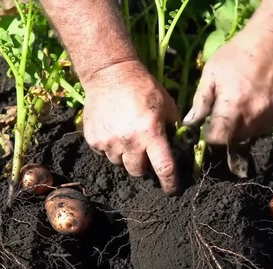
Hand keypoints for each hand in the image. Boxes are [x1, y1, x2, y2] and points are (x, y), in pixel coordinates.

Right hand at [82, 60, 180, 194]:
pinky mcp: (93, 139)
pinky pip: (104, 154)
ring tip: (128, 137)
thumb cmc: (144, 88)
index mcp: (151, 134)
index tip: (172, 190)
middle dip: (145, 166)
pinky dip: (111, 148)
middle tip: (146, 153)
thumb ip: (174, 129)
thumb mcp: (167, 106)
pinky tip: (115, 131)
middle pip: (139, 171)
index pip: (164, 169)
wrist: (110, 74)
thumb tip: (179, 149)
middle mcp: (129, 142)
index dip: (170, 183)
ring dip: (127, 156)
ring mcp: (108, 142)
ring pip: (120, 163)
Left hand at [183, 31, 272, 144]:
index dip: (212, 135)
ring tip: (246, 102)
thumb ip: (201, 101)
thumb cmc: (237, 54)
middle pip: (237, 138)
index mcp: (233, 107)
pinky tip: (262, 98)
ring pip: (255, 132)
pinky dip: (264, 116)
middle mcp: (255, 115)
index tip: (210, 127)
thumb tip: (189, 123)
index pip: (220, 139)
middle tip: (228, 110)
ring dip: (247, 124)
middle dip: (229, 129)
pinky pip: (272, 122)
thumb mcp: (211, 72)